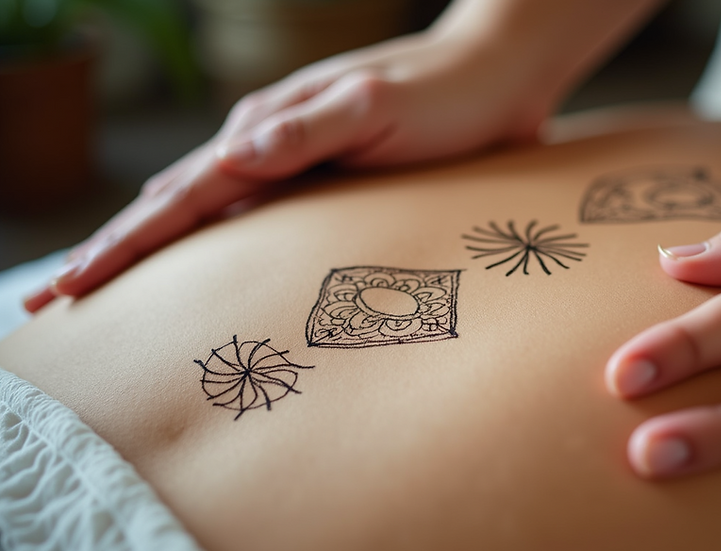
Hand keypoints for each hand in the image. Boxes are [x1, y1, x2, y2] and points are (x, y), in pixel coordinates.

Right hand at [23, 29, 551, 312]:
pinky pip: (255, 217)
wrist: (497, 74)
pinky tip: (207, 261)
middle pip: (174, 207)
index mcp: (269, 135)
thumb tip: (232, 154)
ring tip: (109, 284)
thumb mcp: (378, 107)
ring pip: (207, 211)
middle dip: (116, 252)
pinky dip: (216, 242)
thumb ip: (309, 130)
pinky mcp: (326, 176)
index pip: (178, 199)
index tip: (68, 288)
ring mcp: (295, 162)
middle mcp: (270, 148)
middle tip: (57, 299)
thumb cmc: (446, 94)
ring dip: (155, 248)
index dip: (121, 246)